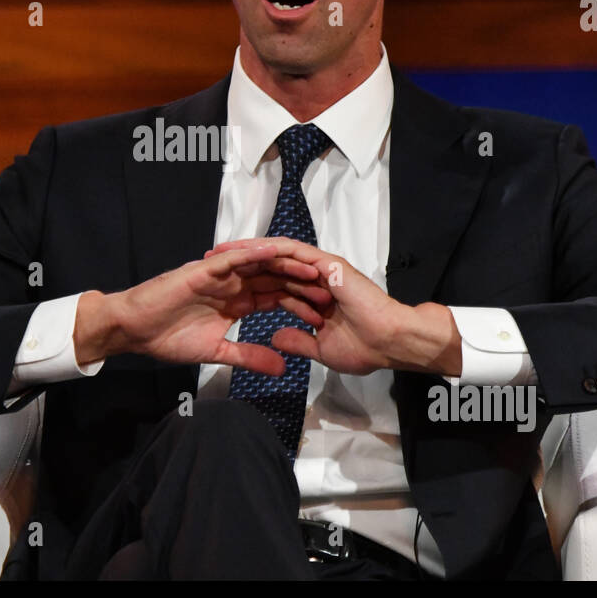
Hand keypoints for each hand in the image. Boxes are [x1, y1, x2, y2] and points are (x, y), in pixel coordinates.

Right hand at [95, 242, 331, 375]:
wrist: (136, 329)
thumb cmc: (168, 338)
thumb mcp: (218, 353)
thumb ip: (249, 356)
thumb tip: (282, 368)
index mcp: (237, 302)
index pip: (276, 298)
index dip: (300, 304)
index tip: (326, 315)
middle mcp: (233, 284)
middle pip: (276, 278)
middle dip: (303, 284)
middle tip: (331, 291)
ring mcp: (220, 274)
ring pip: (260, 264)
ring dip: (287, 265)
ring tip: (313, 268)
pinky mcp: (205, 268)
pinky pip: (235, 258)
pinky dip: (255, 254)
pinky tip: (276, 253)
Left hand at [205, 237, 461, 376]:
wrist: (389, 342)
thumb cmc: (364, 347)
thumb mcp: (321, 349)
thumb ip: (298, 341)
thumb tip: (276, 339)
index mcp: (312, 294)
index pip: (271, 284)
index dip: (244, 284)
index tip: (217, 288)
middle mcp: (314, 276)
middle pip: (268, 263)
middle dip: (238, 262)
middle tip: (207, 260)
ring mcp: (321, 267)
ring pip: (277, 252)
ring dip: (248, 250)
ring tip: (220, 250)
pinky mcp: (327, 263)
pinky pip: (292, 251)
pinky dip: (269, 249)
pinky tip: (246, 248)